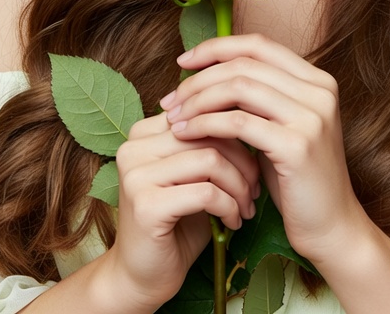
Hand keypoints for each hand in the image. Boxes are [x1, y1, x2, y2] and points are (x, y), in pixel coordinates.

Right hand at [106, 112, 260, 306]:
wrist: (143, 276)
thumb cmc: (177, 222)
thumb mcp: (194, 175)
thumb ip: (208, 145)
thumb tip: (251, 118)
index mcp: (143, 132)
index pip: (201, 113)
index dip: (235, 133)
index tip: (253, 162)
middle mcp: (133, 147)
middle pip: (208, 133)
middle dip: (243, 161)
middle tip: (256, 187)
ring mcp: (136, 175)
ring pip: (210, 160)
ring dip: (239, 186)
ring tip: (246, 206)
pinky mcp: (146, 205)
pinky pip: (206, 193)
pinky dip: (229, 206)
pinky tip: (233, 222)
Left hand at [159, 34, 368, 263]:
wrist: (331, 227)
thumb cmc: (297, 179)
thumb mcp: (280, 127)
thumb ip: (257, 98)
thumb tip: (205, 74)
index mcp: (317, 79)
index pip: (258, 44)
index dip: (217, 48)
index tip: (184, 62)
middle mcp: (319, 91)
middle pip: (245, 64)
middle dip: (200, 78)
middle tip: (170, 98)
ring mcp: (311, 116)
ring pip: (239, 87)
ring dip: (198, 100)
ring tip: (173, 117)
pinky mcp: (297, 145)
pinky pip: (239, 123)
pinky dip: (206, 124)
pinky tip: (187, 134)